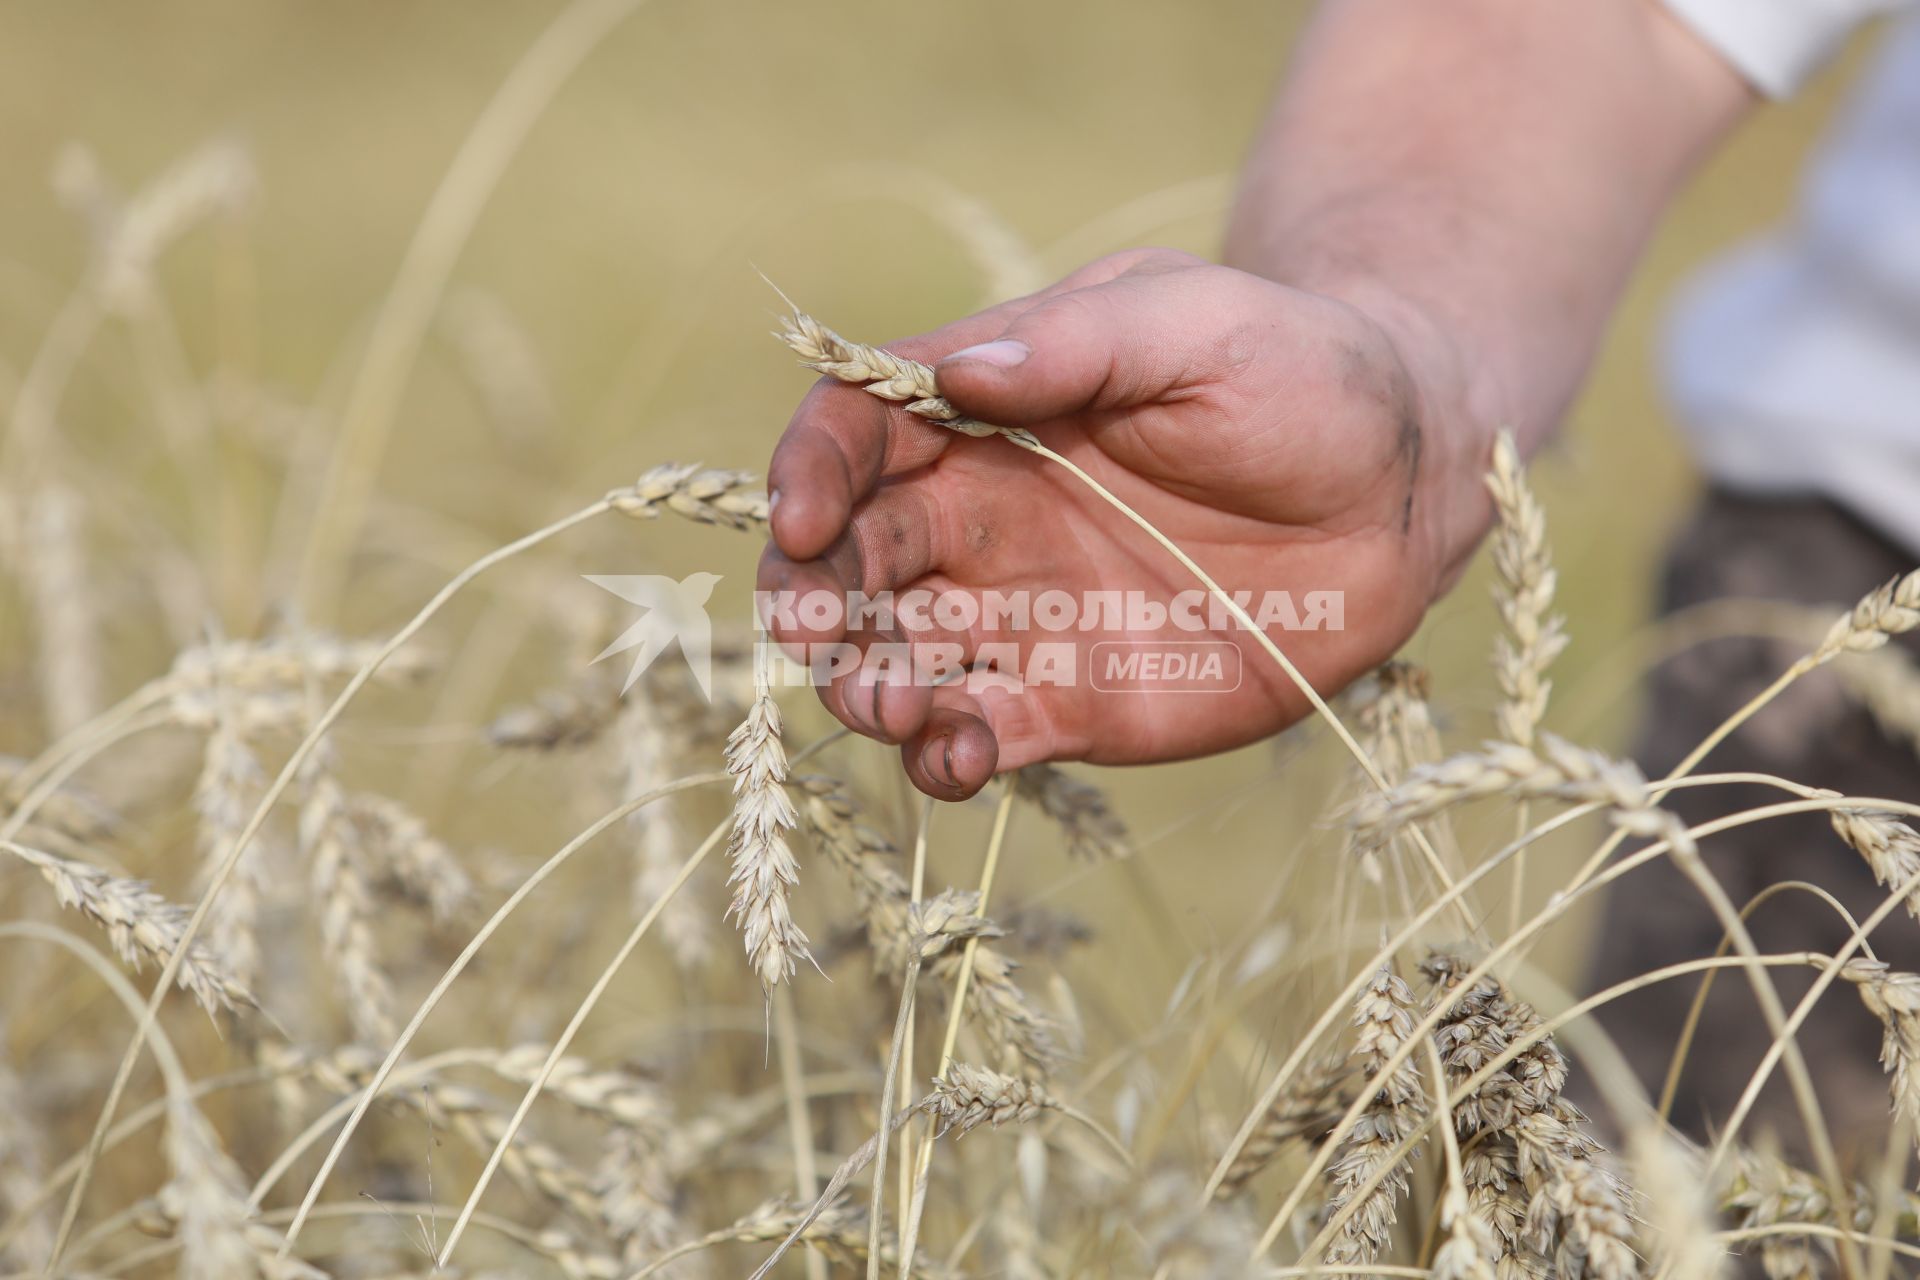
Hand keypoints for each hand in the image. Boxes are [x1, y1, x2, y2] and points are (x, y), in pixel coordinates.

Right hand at [760, 249, 1490, 799]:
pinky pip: (978, 734)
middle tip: (814, 633)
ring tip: (885, 703)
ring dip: (864, 684)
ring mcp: (1018, 614)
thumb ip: (1080, 343)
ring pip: (895, 656)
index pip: (858, 433)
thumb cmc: (1303, 371)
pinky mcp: (1067, 702)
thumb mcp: (1197, 323)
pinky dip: (944, 755)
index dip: (808, 470)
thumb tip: (957, 375)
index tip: (798, 517)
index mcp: (988, 410)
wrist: (1402, 489)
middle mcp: (980, 513)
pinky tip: (956, 758)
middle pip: (852, 556)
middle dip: (814, 595)